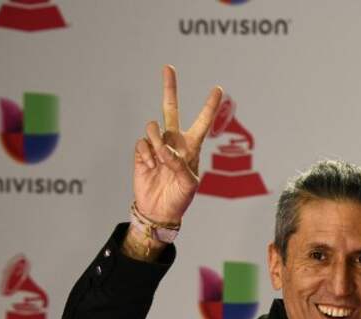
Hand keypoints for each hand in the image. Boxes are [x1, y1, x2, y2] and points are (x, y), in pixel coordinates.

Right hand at [133, 65, 221, 223]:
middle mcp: (174, 142)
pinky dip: (146, 155)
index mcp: (191, 147)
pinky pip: (142, 144)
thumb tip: (165, 149)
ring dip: (157, 142)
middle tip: (168, 68)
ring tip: (160, 160)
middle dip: (169, 88)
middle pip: (170, 109)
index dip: (209, 106)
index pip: (202, 122)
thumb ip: (180, 165)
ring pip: (153, 128)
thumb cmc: (180, 198)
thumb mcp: (189, 184)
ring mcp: (157, 145)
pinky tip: (150, 167)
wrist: (158, 210)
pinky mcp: (142, 152)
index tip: (218, 89)